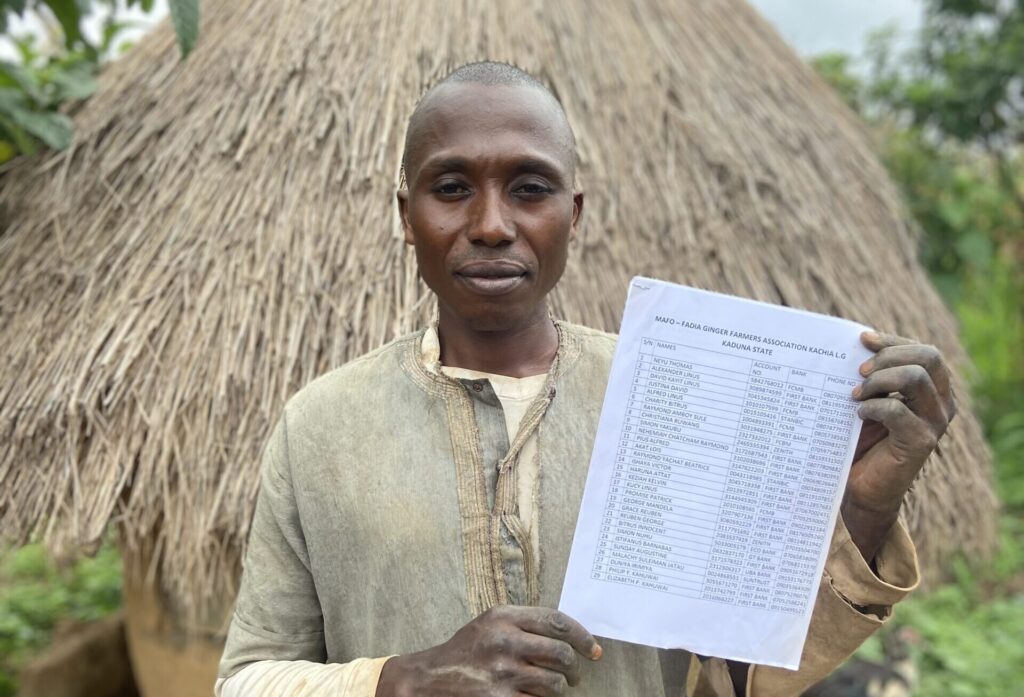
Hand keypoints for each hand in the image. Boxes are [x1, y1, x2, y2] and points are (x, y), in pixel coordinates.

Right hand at [375, 606, 602, 696]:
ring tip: (558, 689)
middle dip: (575, 668)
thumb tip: (569, 637)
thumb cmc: (466, 651)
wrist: (429, 679)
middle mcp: (504, 641)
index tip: (593, 649)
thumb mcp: (490, 624)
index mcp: (503, 617)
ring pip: (555, 684)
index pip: (557, 622)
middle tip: (576, 675)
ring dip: (562, 689)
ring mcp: (502, 673)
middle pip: (561, 654)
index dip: (582, 636)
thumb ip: (524, 624)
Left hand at [844, 331, 956, 559]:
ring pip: (916, 377)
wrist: (861, 488)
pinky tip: (858, 414)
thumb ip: (872, 376)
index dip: (893, 341)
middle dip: (889, 357)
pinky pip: (897, 410)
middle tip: (860, 371)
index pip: (923, 350)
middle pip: (929, 356)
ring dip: (880, 380)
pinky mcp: (921, 442)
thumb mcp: (869, 400)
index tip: (862, 339)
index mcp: (933, 389)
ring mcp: (935, 423)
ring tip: (856, 394)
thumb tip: (858, 343)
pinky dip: (873, 407)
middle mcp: (942, 403)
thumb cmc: (862, 441)